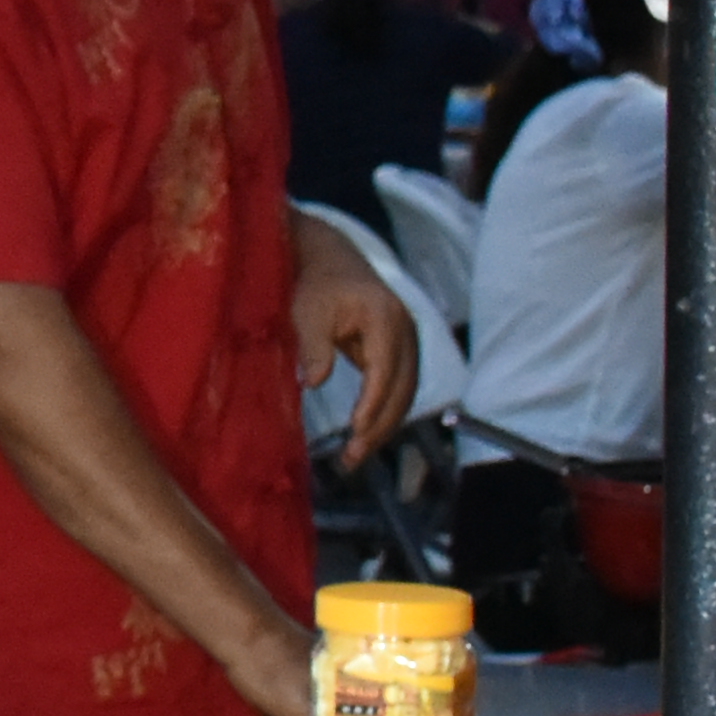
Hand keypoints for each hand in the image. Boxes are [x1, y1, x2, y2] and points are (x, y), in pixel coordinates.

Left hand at [286, 205, 421, 455]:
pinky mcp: (401, 348)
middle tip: (353, 457)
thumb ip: (313, 347)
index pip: (385, 372)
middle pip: (402, 388)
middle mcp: (406, 331)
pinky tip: (366, 433)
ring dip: (385, 425)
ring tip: (357, 454)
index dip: (372, 406)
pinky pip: (400, 386)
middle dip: (381, 427)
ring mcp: (408, 339)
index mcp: (386, 319)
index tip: (355, 433)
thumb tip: (312, 383)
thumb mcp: (307, 312)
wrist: (329, 258)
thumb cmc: (315, 284)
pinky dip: (386, 411)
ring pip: (405, 392)